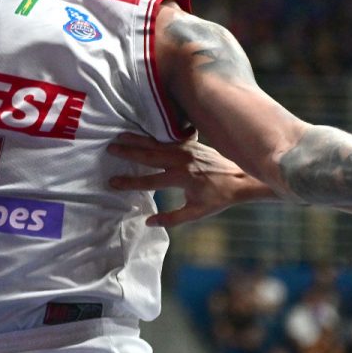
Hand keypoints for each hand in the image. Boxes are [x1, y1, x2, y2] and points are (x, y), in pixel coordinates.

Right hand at [106, 132, 266, 226]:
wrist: (241, 178)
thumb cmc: (219, 197)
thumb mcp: (197, 212)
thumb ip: (173, 218)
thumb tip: (148, 222)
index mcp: (181, 179)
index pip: (149, 181)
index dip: (130, 182)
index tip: (112, 182)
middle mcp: (181, 161)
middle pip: (149, 156)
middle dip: (128, 152)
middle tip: (109, 148)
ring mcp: (185, 149)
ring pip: (155, 143)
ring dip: (136, 139)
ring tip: (119, 135)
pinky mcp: (189, 143)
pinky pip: (166, 137)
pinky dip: (152, 134)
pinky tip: (142, 131)